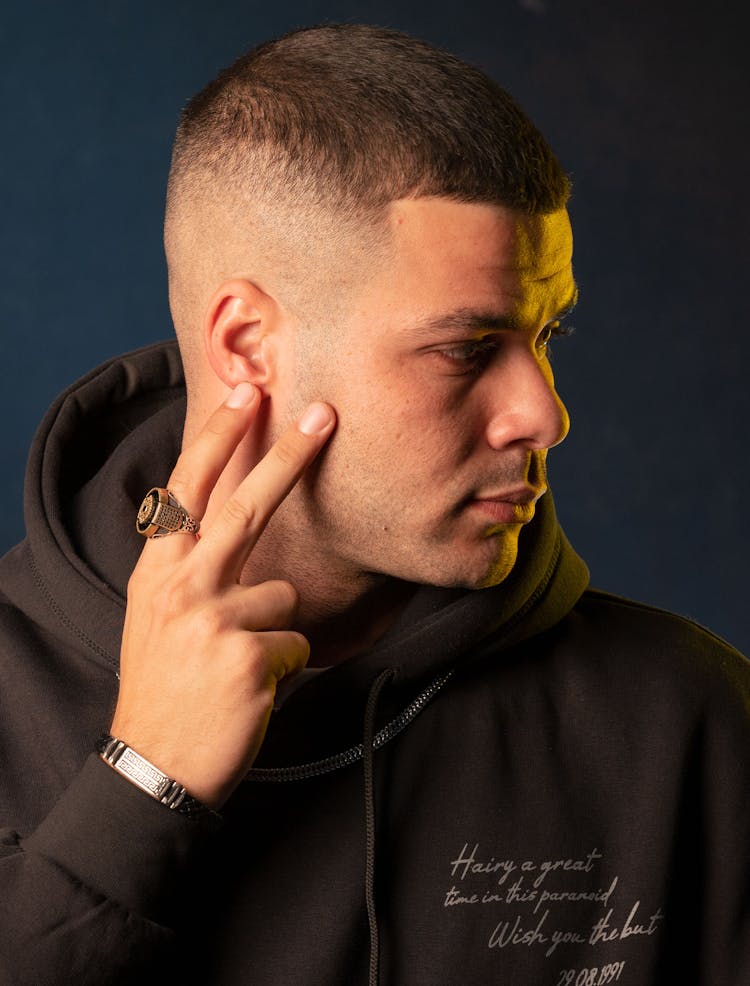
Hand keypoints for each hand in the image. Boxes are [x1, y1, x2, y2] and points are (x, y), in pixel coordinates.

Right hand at [110, 383, 335, 808]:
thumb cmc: (165, 684)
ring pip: (284, 593)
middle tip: (324, 413)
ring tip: (239, 664)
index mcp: (158, 571)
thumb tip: (229, 521)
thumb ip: (188, 567)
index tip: (246, 392)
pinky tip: (250, 690)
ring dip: (274, 629)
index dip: (220, 437)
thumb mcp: (154, 614)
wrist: (154, 764)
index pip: (190, 489)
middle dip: (288, 454)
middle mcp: (182, 586)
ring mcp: (214, 619)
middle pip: (246, 506)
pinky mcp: (249, 655)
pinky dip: (284, 666)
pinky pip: (297, 641)